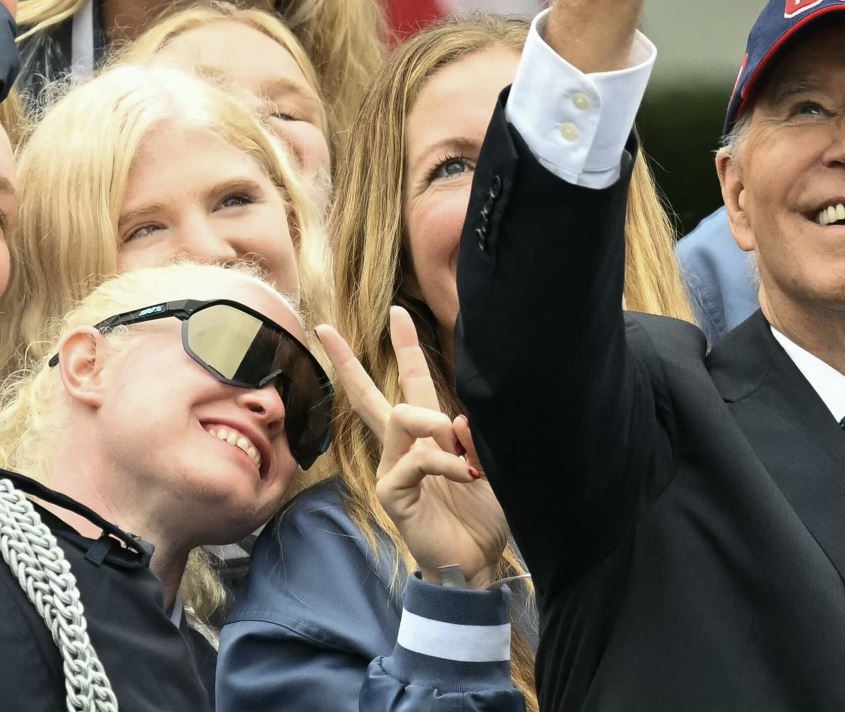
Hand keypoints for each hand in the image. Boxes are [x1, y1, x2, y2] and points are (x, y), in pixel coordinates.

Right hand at [317, 310, 509, 586]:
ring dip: (431, 420)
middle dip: (349, 361)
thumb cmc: (484, 513)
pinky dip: (443, 462)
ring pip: (397, 417)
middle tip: (325, 328)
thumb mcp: (489, 464)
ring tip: (456, 440)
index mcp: (430, 435)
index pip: (414, 382)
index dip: (406, 347)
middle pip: (370, 397)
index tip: (398, 312)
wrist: (477, 561)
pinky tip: (464, 474)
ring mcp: (393, 470)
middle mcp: (404, 447)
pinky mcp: (391, 494)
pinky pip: (414, 461)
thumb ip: (474, 439)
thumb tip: (457, 421)